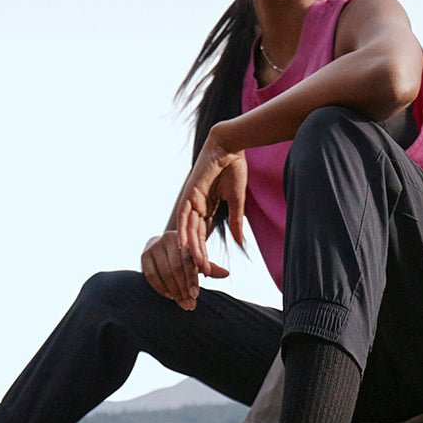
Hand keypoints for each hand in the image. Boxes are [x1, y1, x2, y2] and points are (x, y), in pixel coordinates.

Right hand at [141, 231, 214, 311]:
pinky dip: (161, 288)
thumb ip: (209, 267)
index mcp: (185, 239)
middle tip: (190, 305)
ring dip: (174, 291)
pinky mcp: (144, 255)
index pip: (189, 261)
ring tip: (183, 304)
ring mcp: (154, 247)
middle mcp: (168, 239)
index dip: (192, 279)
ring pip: (165, 273)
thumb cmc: (184, 256)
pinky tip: (170, 296)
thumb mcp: (197, 260)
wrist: (162, 247)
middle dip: (184, 289)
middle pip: (176, 268)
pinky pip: (151, 275)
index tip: (196, 295)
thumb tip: (226, 274)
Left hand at [176, 125, 246, 275]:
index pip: (203, 236)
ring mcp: (191, 200)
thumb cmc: (235, 169)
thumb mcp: (238, 201)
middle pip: (193, 237)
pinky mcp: (190, 193)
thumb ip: (236, 221)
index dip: (204, 253)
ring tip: (195, 267)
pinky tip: (182, 245)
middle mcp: (196, 207)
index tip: (208, 271)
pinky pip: (184, 215)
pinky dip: (182, 230)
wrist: (232, 147)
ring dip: (192, 249)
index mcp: (207, 209)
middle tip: (200, 275)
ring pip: (188, 230)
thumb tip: (240, 240)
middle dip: (197, 257)